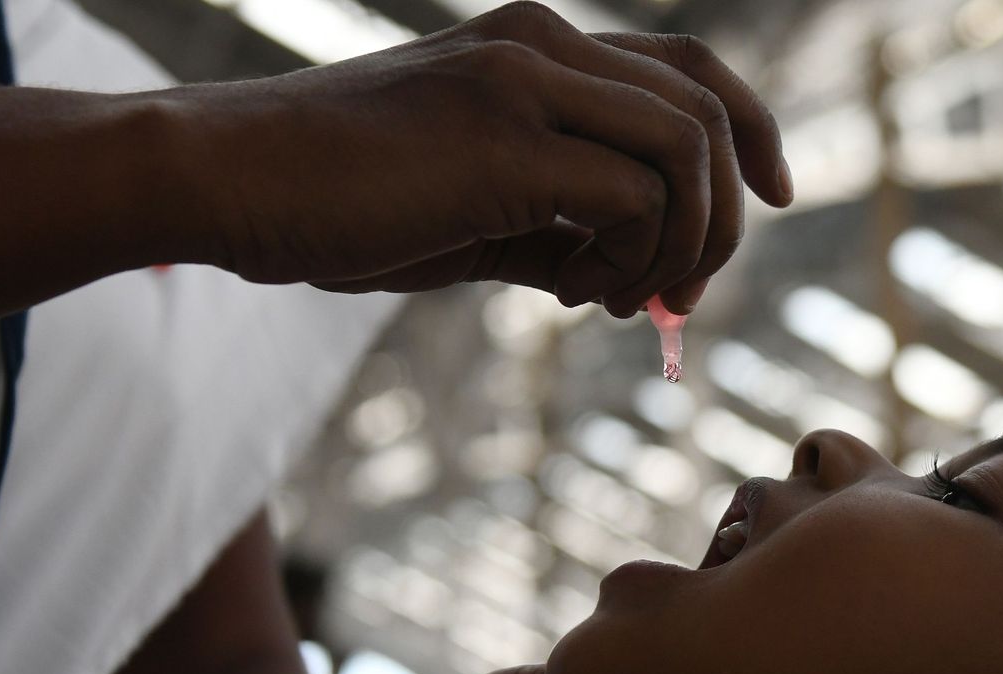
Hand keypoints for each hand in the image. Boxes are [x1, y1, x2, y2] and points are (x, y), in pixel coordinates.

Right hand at [178, 1, 791, 315]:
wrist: (231, 183)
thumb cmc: (341, 204)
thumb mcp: (473, 208)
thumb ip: (558, 224)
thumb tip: (632, 278)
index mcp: (537, 45)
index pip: (691, 70)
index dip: (752, 133)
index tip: (772, 199)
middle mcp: (543, 45)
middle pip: (708, 110)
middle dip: (724, 216)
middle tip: (684, 293)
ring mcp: (525, 84)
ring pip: (690, 152)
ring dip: (684, 243)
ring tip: (625, 299)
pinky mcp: (506, 144)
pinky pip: (637, 201)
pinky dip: (633, 261)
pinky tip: (574, 294)